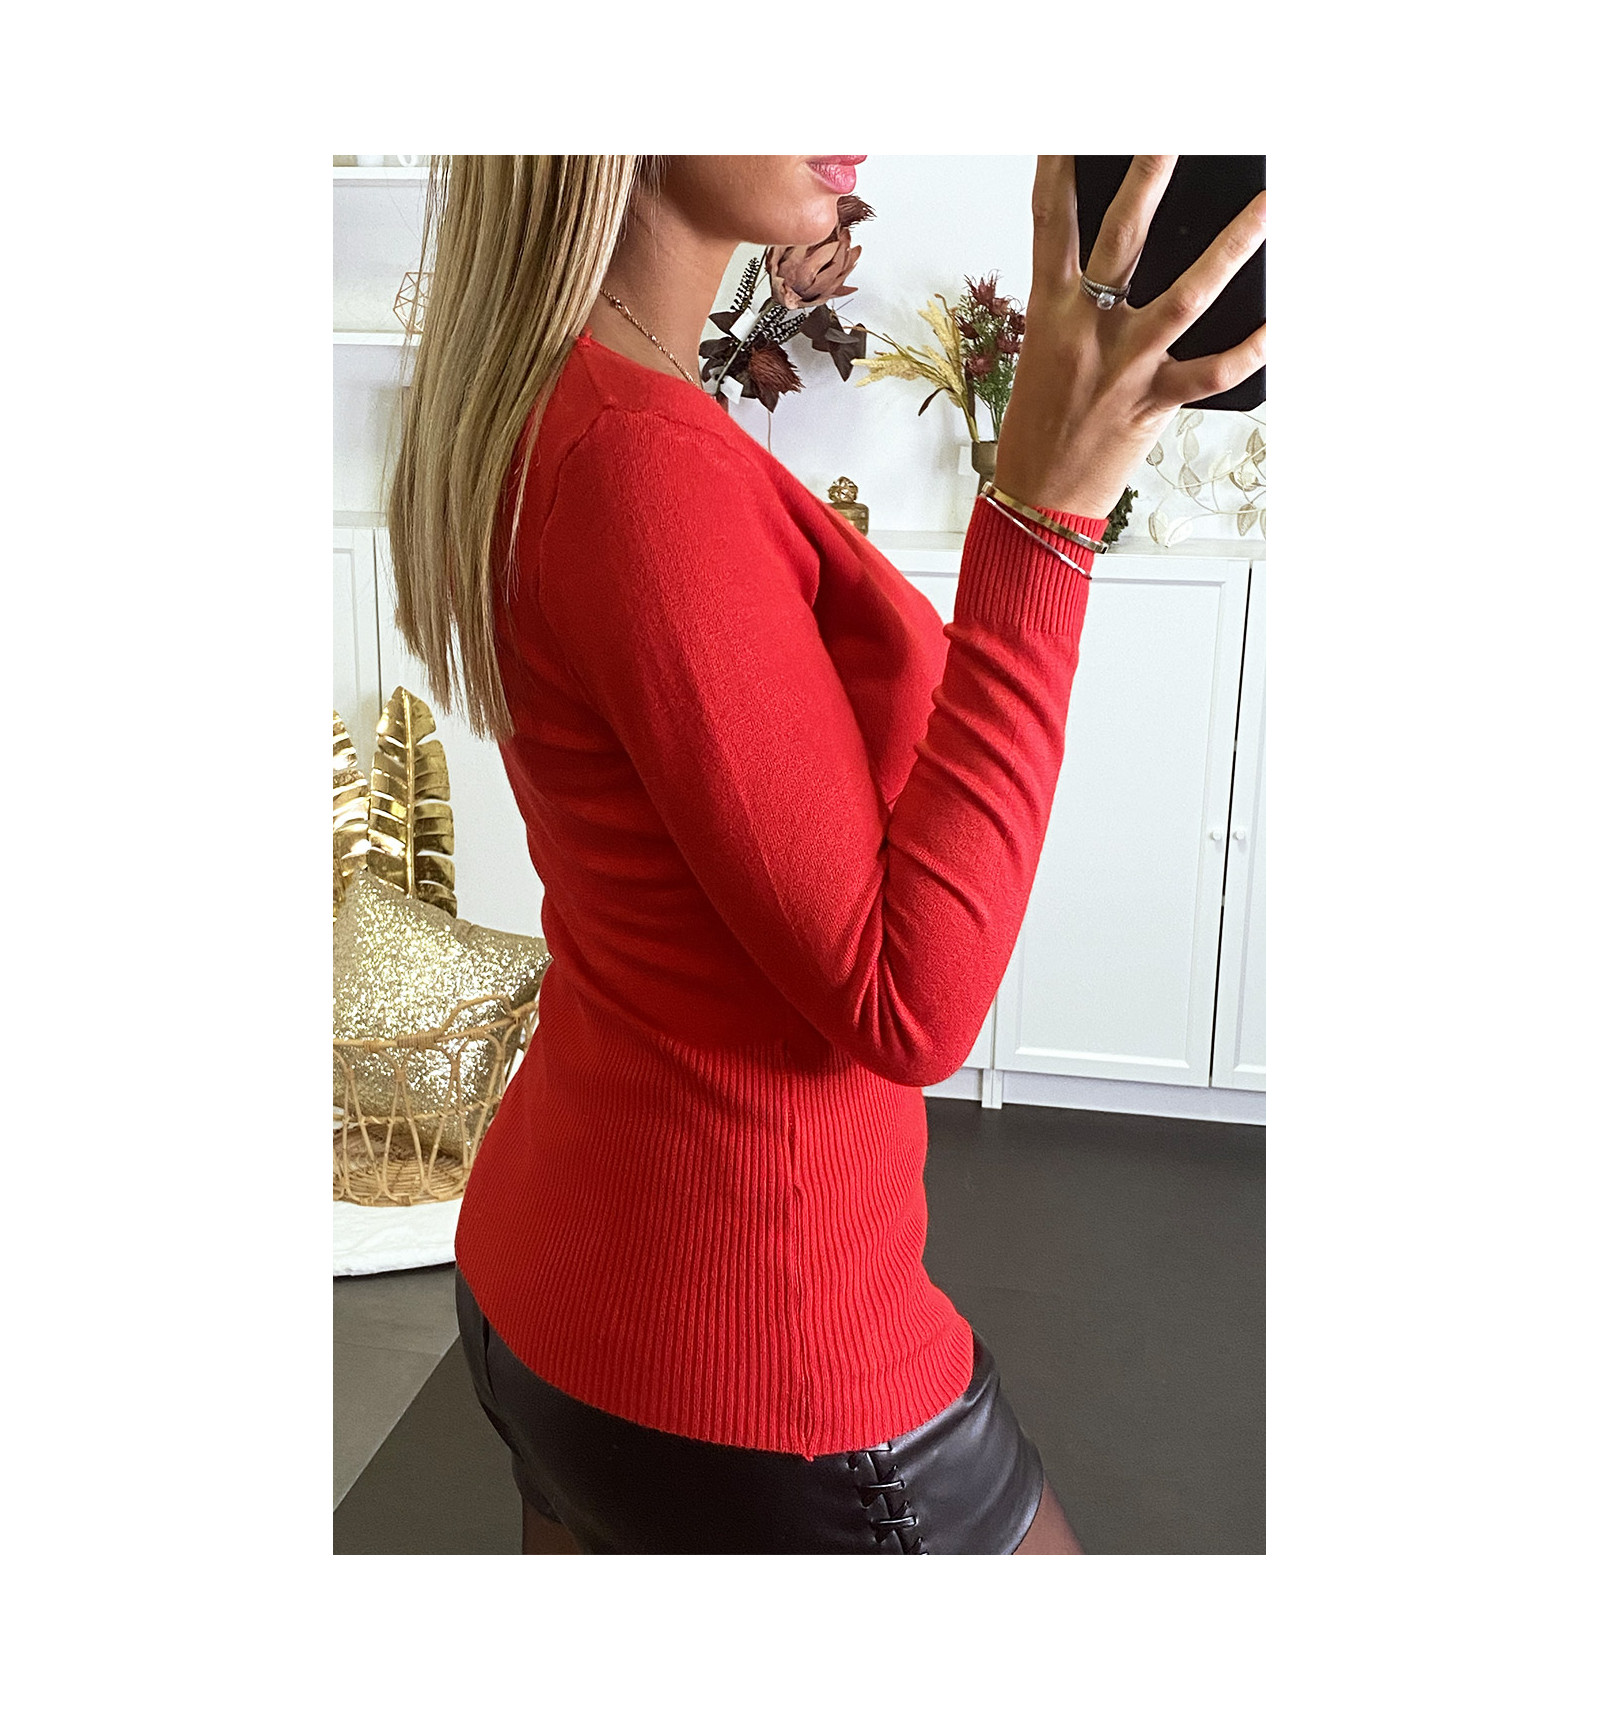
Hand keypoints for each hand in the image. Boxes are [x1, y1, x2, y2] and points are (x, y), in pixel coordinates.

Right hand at [993, 155, 1265, 519]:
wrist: (1036, 500)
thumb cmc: (1037, 430)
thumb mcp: (1045, 354)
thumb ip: (1078, 306)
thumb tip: (1112, 270)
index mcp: (1050, 312)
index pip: (1049, 223)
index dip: (1058, 169)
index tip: (1073, 131)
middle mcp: (1087, 330)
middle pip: (1120, 238)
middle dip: (1146, 178)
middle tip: (1171, 133)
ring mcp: (1125, 365)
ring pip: (1186, 296)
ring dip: (1231, 248)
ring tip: (1268, 206)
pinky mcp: (1153, 401)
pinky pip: (1214, 371)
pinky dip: (1252, 347)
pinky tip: (1281, 321)